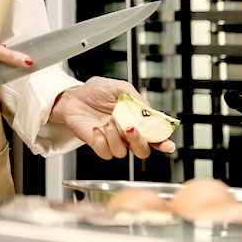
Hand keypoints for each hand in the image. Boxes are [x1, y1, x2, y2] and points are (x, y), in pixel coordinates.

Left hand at [56, 78, 175, 160]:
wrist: (74, 96)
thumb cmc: (97, 91)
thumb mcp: (119, 88)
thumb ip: (136, 99)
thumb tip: (147, 110)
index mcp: (137, 120)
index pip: (155, 136)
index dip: (163, 143)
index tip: (167, 145)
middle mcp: (127, 134)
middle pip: (142, 151)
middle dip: (139, 142)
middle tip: (130, 128)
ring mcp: (113, 141)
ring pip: (122, 153)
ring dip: (114, 137)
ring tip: (106, 121)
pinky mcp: (98, 145)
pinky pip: (105, 153)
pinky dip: (101, 141)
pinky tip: (95, 128)